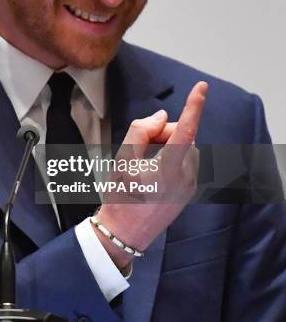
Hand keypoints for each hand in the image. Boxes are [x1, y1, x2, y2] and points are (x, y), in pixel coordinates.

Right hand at [93, 81, 207, 267]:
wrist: (125, 233)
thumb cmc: (120, 196)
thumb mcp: (121, 160)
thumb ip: (141, 131)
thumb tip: (162, 116)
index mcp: (168, 170)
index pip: (184, 130)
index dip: (193, 106)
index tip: (201, 87)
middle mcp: (186, 177)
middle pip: (182, 135)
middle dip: (163, 133)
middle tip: (140, 148)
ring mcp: (191, 184)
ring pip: (185, 146)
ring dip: (167, 144)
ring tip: (144, 163)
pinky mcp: (190, 189)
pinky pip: (186, 159)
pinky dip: (172, 156)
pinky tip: (153, 172)